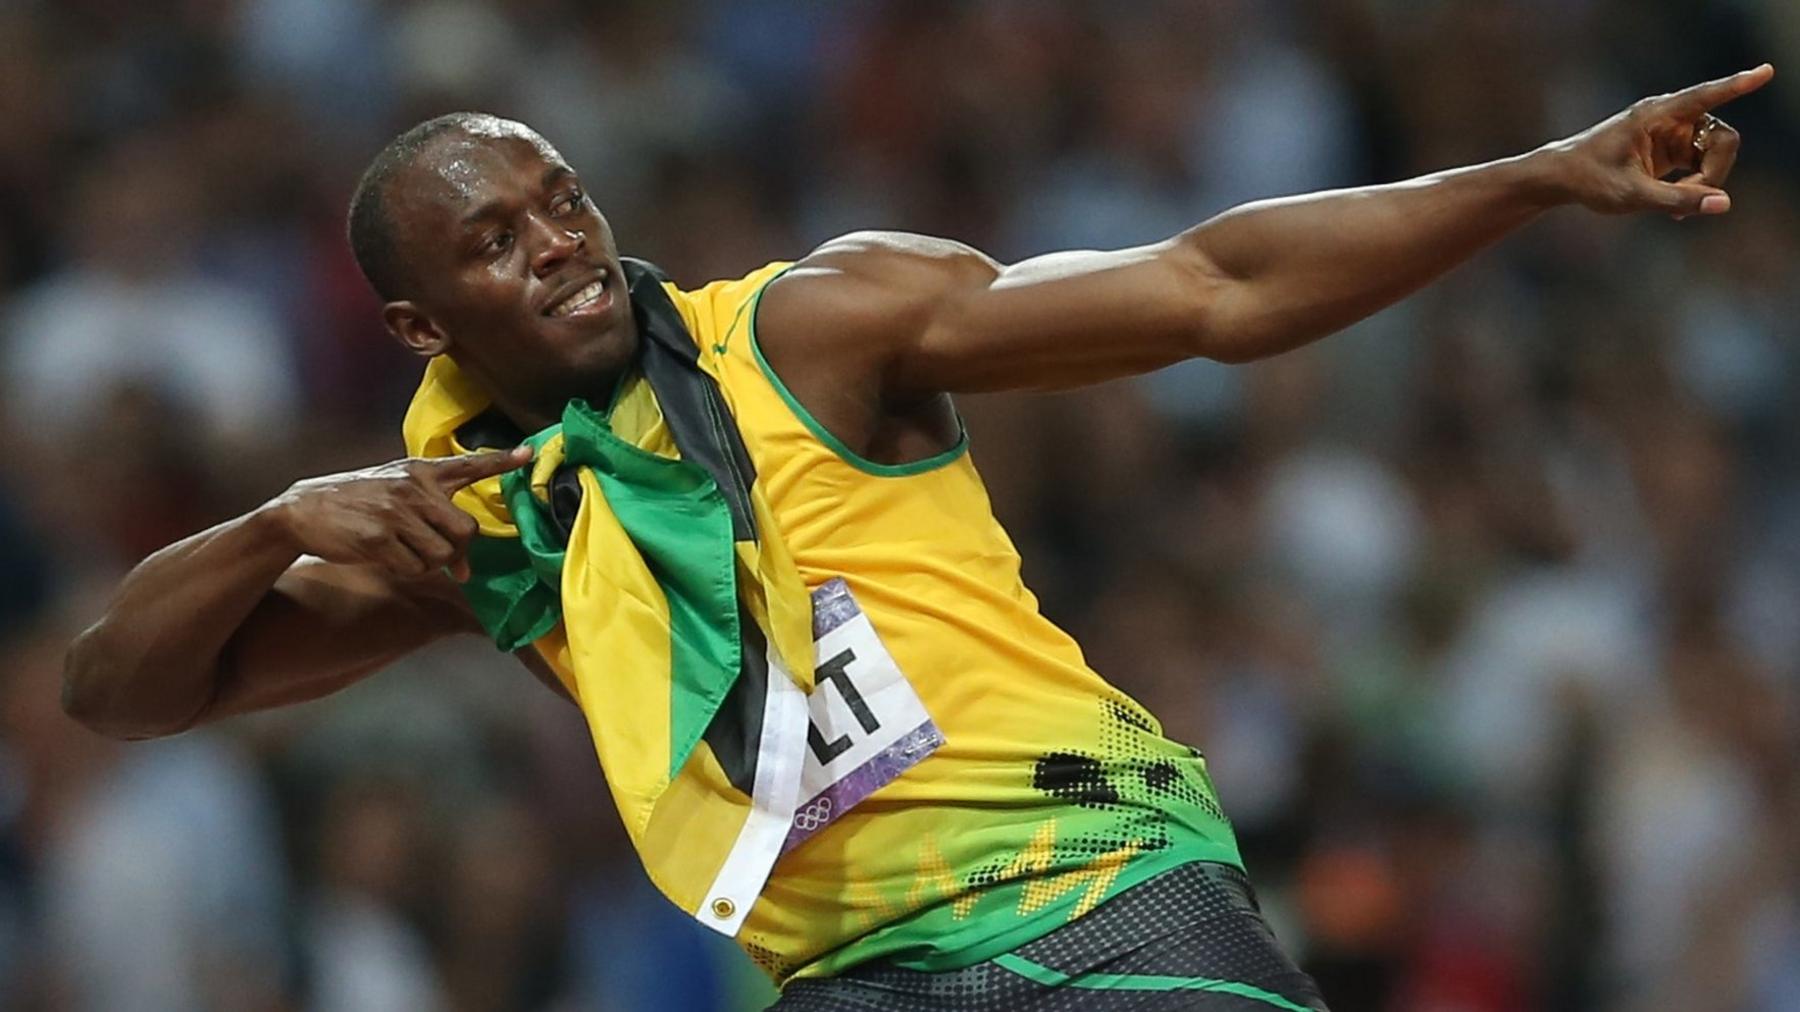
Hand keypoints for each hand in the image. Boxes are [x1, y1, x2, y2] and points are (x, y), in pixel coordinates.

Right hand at [266, 446, 531, 580]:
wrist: (304, 510)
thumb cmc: (358, 503)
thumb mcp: (396, 491)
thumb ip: (434, 519)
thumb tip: (466, 570)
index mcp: (420, 471)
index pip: (469, 464)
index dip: (500, 460)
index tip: (528, 453)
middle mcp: (413, 488)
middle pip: (466, 530)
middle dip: (458, 550)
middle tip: (437, 552)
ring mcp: (396, 512)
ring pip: (442, 554)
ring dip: (429, 563)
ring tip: (404, 550)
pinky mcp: (378, 537)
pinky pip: (416, 568)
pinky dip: (407, 570)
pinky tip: (387, 557)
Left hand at [1542, 64, 1772, 217]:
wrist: (1560, 179)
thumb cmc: (1589, 180)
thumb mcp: (1632, 195)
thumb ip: (1678, 199)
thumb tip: (1723, 204)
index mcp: (1657, 115)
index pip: (1707, 96)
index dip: (1739, 86)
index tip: (1766, 72)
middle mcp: (1669, 118)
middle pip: (1722, 138)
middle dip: (1715, 172)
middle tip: (1689, 203)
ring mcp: (1672, 133)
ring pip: (1714, 154)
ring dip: (1704, 182)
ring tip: (1674, 211)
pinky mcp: (1670, 149)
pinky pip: (1701, 165)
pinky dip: (1695, 187)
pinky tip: (1674, 211)